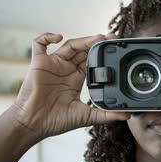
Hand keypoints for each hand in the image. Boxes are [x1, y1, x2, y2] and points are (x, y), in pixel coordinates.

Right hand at [9, 33, 129, 139]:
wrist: (33, 124)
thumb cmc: (56, 121)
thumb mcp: (86, 117)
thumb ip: (106, 115)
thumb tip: (127, 116)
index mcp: (76, 79)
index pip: (91, 61)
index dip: (102, 54)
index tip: (115, 49)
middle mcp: (66, 69)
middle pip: (83, 50)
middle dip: (96, 43)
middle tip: (111, 38)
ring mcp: (52, 65)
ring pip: (68, 45)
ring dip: (82, 40)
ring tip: (97, 38)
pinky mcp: (38, 63)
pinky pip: (39, 44)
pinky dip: (47, 36)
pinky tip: (58, 37)